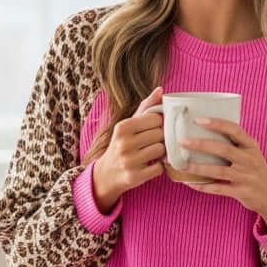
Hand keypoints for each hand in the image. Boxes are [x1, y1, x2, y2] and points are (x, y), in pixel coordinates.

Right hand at [93, 86, 165, 209]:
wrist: (106, 174)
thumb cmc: (122, 144)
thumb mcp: (129, 125)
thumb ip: (146, 107)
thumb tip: (161, 90)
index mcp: (123, 127)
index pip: (156, 119)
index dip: (158, 125)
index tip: (151, 130)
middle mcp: (124, 143)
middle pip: (159, 135)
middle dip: (158, 139)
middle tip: (150, 144)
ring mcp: (129, 161)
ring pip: (160, 150)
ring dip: (159, 154)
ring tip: (150, 154)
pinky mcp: (135, 177)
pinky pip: (159, 168)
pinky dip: (157, 168)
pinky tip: (149, 166)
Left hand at [178, 116, 266, 228]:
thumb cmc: (255, 169)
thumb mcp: (251, 152)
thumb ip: (235, 142)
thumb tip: (206, 129)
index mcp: (251, 146)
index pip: (234, 130)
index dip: (217, 124)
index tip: (199, 120)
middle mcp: (249, 160)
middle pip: (224, 149)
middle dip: (202, 145)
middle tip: (183, 141)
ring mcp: (246, 177)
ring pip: (219, 171)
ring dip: (199, 168)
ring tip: (182, 165)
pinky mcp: (241, 192)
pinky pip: (219, 189)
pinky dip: (203, 186)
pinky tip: (190, 183)